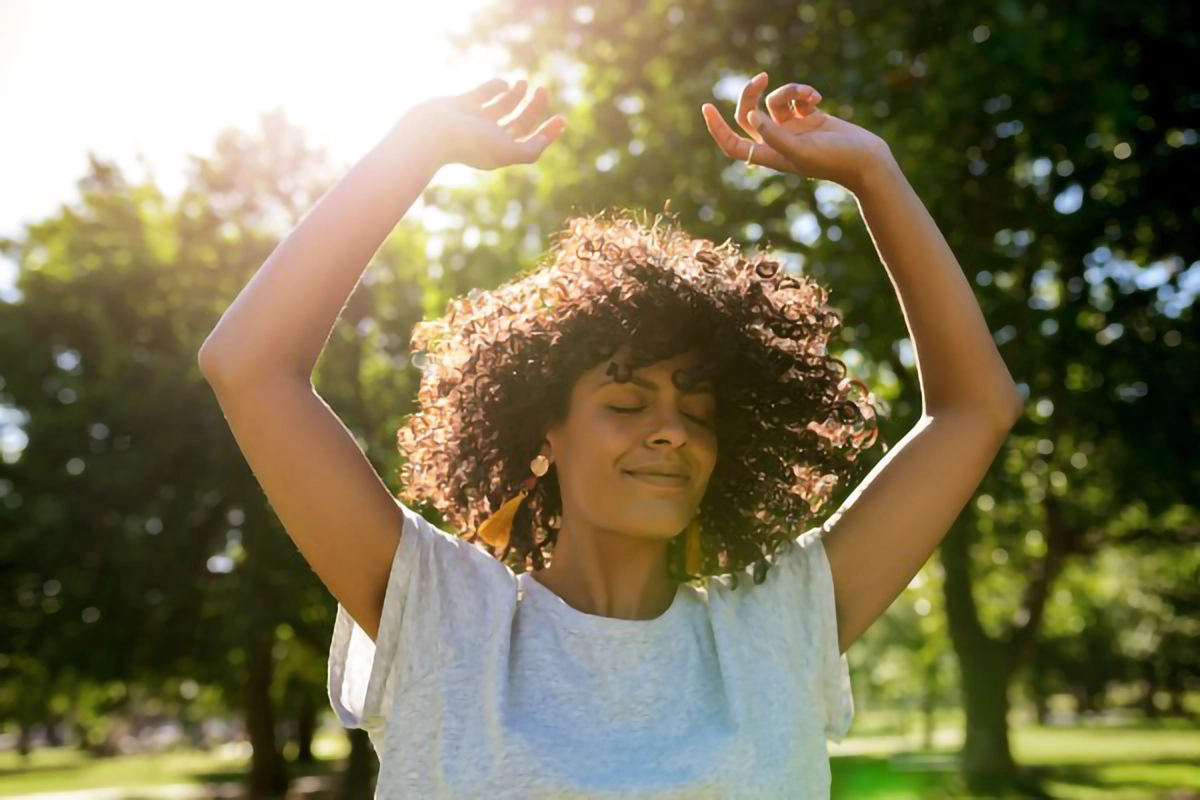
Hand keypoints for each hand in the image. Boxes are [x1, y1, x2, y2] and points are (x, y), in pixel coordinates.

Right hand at [410, 78, 567, 170]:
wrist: (430, 132)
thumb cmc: (470, 143)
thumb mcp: (507, 151)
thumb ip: (530, 150)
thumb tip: (546, 138)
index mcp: (500, 152)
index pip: (529, 142)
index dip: (547, 132)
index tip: (562, 118)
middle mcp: (488, 137)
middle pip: (519, 122)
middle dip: (533, 107)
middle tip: (541, 89)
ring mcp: (474, 121)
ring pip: (502, 106)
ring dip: (515, 94)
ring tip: (522, 84)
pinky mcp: (462, 104)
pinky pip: (484, 93)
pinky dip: (495, 86)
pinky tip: (502, 84)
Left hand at [702, 72, 891, 192]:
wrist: (865, 158)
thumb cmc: (833, 160)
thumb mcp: (800, 150)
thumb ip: (774, 135)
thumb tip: (752, 115)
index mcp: (769, 155)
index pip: (733, 144)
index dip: (717, 129)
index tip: (706, 107)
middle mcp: (777, 141)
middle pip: (748, 114)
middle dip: (751, 94)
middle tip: (761, 77)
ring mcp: (792, 129)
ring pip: (776, 101)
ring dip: (791, 91)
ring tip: (809, 95)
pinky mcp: (808, 117)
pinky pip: (795, 97)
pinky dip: (804, 93)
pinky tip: (819, 99)